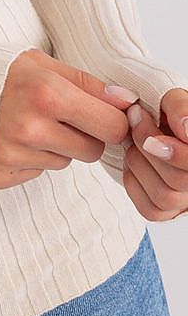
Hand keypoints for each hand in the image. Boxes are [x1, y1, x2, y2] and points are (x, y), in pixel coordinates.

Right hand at [0, 48, 140, 190]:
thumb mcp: (37, 62)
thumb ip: (86, 83)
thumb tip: (127, 101)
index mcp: (46, 94)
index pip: (112, 125)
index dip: (113, 120)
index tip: (103, 113)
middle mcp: (31, 129)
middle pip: (93, 150)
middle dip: (85, 135)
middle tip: (59, 115)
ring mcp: (13, 157)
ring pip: (64, 162)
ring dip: (55, 146)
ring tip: (25, 122)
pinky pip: (36, 173)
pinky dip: (29, 158)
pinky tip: (7, 137)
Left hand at [120, 88, 187, 221]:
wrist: (158, 129)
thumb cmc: (171, 116)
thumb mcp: (175, 103)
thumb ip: (180, 107)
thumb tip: (185, 126)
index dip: (173, 152)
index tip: (145, 123)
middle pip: (177, 180)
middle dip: (146, 143)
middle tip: (135, 116)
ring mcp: (186, 202)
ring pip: (163, 195)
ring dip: (138, 160)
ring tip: (135, 138)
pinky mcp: (167, 213)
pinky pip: (149, 208)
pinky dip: (133, 180)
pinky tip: (136, 159)